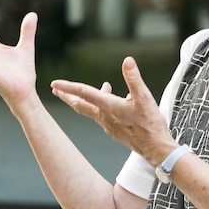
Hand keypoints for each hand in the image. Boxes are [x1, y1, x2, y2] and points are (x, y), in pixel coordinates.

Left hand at [51, 56, 175, 165]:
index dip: (68, 87)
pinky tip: (111, 102)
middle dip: (67, 96)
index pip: (84, 93)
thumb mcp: (144, 97)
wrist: (155, 148)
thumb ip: (134, 78)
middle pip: (80, 104)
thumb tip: (127, 61)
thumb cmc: (150, 124)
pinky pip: (101, 116)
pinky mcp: (114, 131)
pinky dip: (100, 106)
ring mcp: (108, 125)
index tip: (54, 83)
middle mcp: (104, 116)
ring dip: (84, 100)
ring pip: (91, 110)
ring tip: (86, 91)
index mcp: (109, 106)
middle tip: (55, 90)